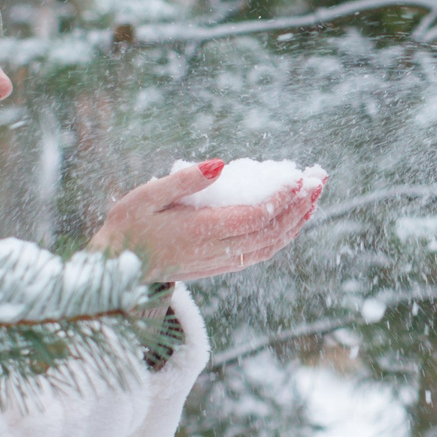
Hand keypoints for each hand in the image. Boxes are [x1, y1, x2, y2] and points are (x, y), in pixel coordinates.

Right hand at [88, 162, 322, 282]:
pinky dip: (283, 236)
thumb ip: (184, 180)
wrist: (117, 271)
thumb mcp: (147, 195)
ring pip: (270, 245)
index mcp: (200, 232)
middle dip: (299, 205)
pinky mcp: (221, 266)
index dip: (280, 198)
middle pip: (270, 231)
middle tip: (319, 179)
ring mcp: (221, 262)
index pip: (253, 216)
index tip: (298, 177)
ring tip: (316, 196)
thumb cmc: (129, 226)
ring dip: (297, 221)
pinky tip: (294, 220)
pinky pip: (262, 253)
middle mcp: (216, 251)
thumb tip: (220, 165)